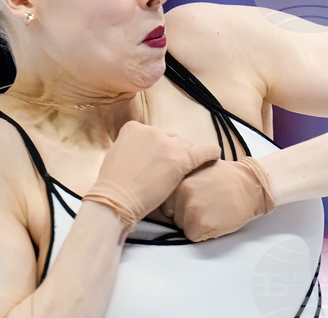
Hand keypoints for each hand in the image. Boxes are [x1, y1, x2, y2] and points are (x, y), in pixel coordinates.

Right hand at [82, 121, 220, 229]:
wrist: (115, 200)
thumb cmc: (112, 185)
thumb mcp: (117, 154)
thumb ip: (132, 147)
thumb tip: (144, 151)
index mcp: (134, 128)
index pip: (154, 135)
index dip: (156, 150)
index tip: (152, 163)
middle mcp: (152, 131)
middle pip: (171, 139)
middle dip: (170, 153)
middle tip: (164, 173)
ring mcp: (167, 144)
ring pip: (184, 146)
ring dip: (183, 158)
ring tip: (178, 175)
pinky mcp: (180, 159)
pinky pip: (202, 151)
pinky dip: (210, 152)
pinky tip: (216, 155)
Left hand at [163, 156, 275, 241]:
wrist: (251, 186)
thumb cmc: (229, 178)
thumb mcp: (201, 167)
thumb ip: (184, 178)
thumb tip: (171, 189)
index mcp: (181, 178)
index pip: (167, 202)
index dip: (179, 205)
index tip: (193, 202)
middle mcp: (183, 192)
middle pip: (174, 215)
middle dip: (186, 215)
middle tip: (206, 206)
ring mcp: (191, 209)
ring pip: (183, 226)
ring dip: (195, 224)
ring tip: (213, 211)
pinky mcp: (201, 224)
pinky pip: (193, 236)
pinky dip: (204, 232)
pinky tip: (216, 219)